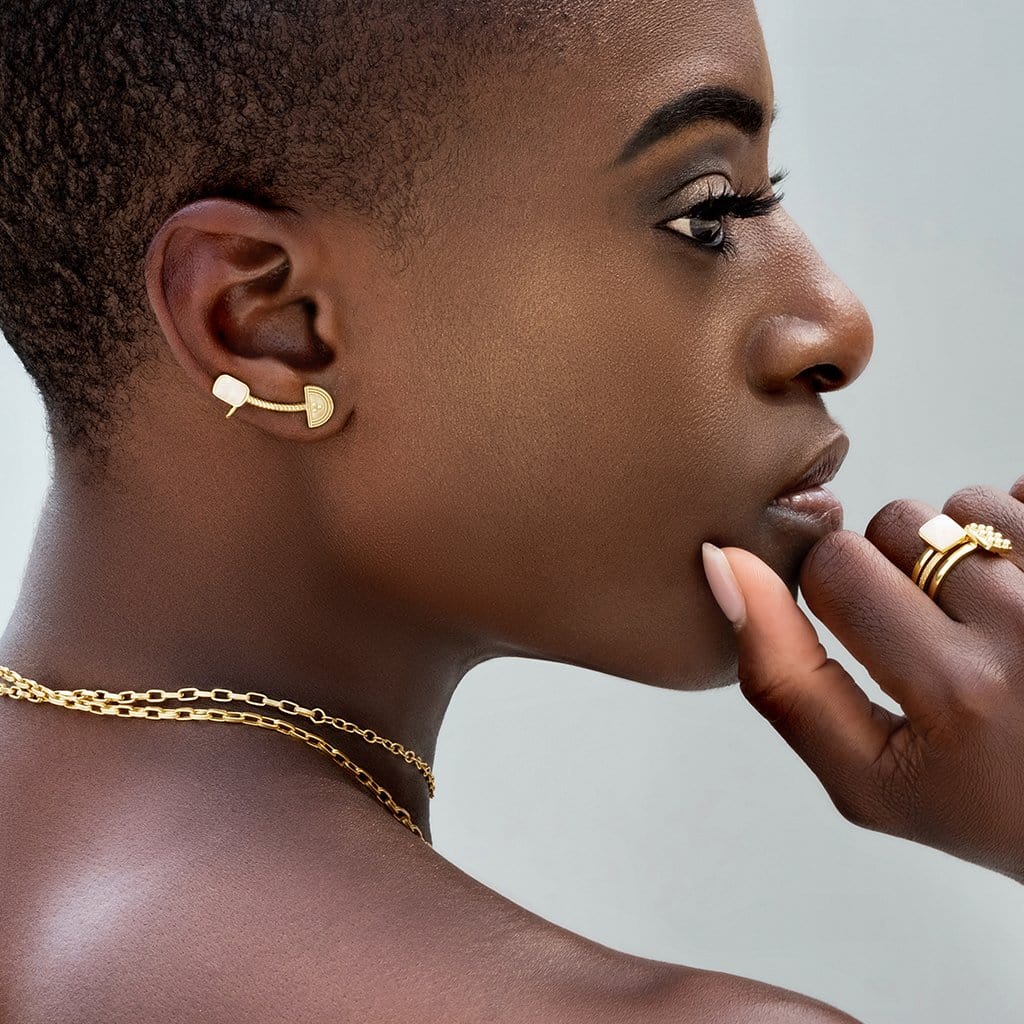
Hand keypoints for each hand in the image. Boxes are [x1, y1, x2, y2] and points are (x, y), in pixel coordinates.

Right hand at [701, 479, 1023, 884]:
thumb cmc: (992, 804)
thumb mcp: (866, 781)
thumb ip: (779, 679)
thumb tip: (723, 561)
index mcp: (954, 693)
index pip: (834, 566)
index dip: (834, 590)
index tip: (864, 623)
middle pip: (893, 525)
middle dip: (895, 567)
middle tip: (933, 630)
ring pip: (962, 505)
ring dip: (962, 547)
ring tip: (990, 614)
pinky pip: (1021, 492)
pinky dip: (1015, 530)